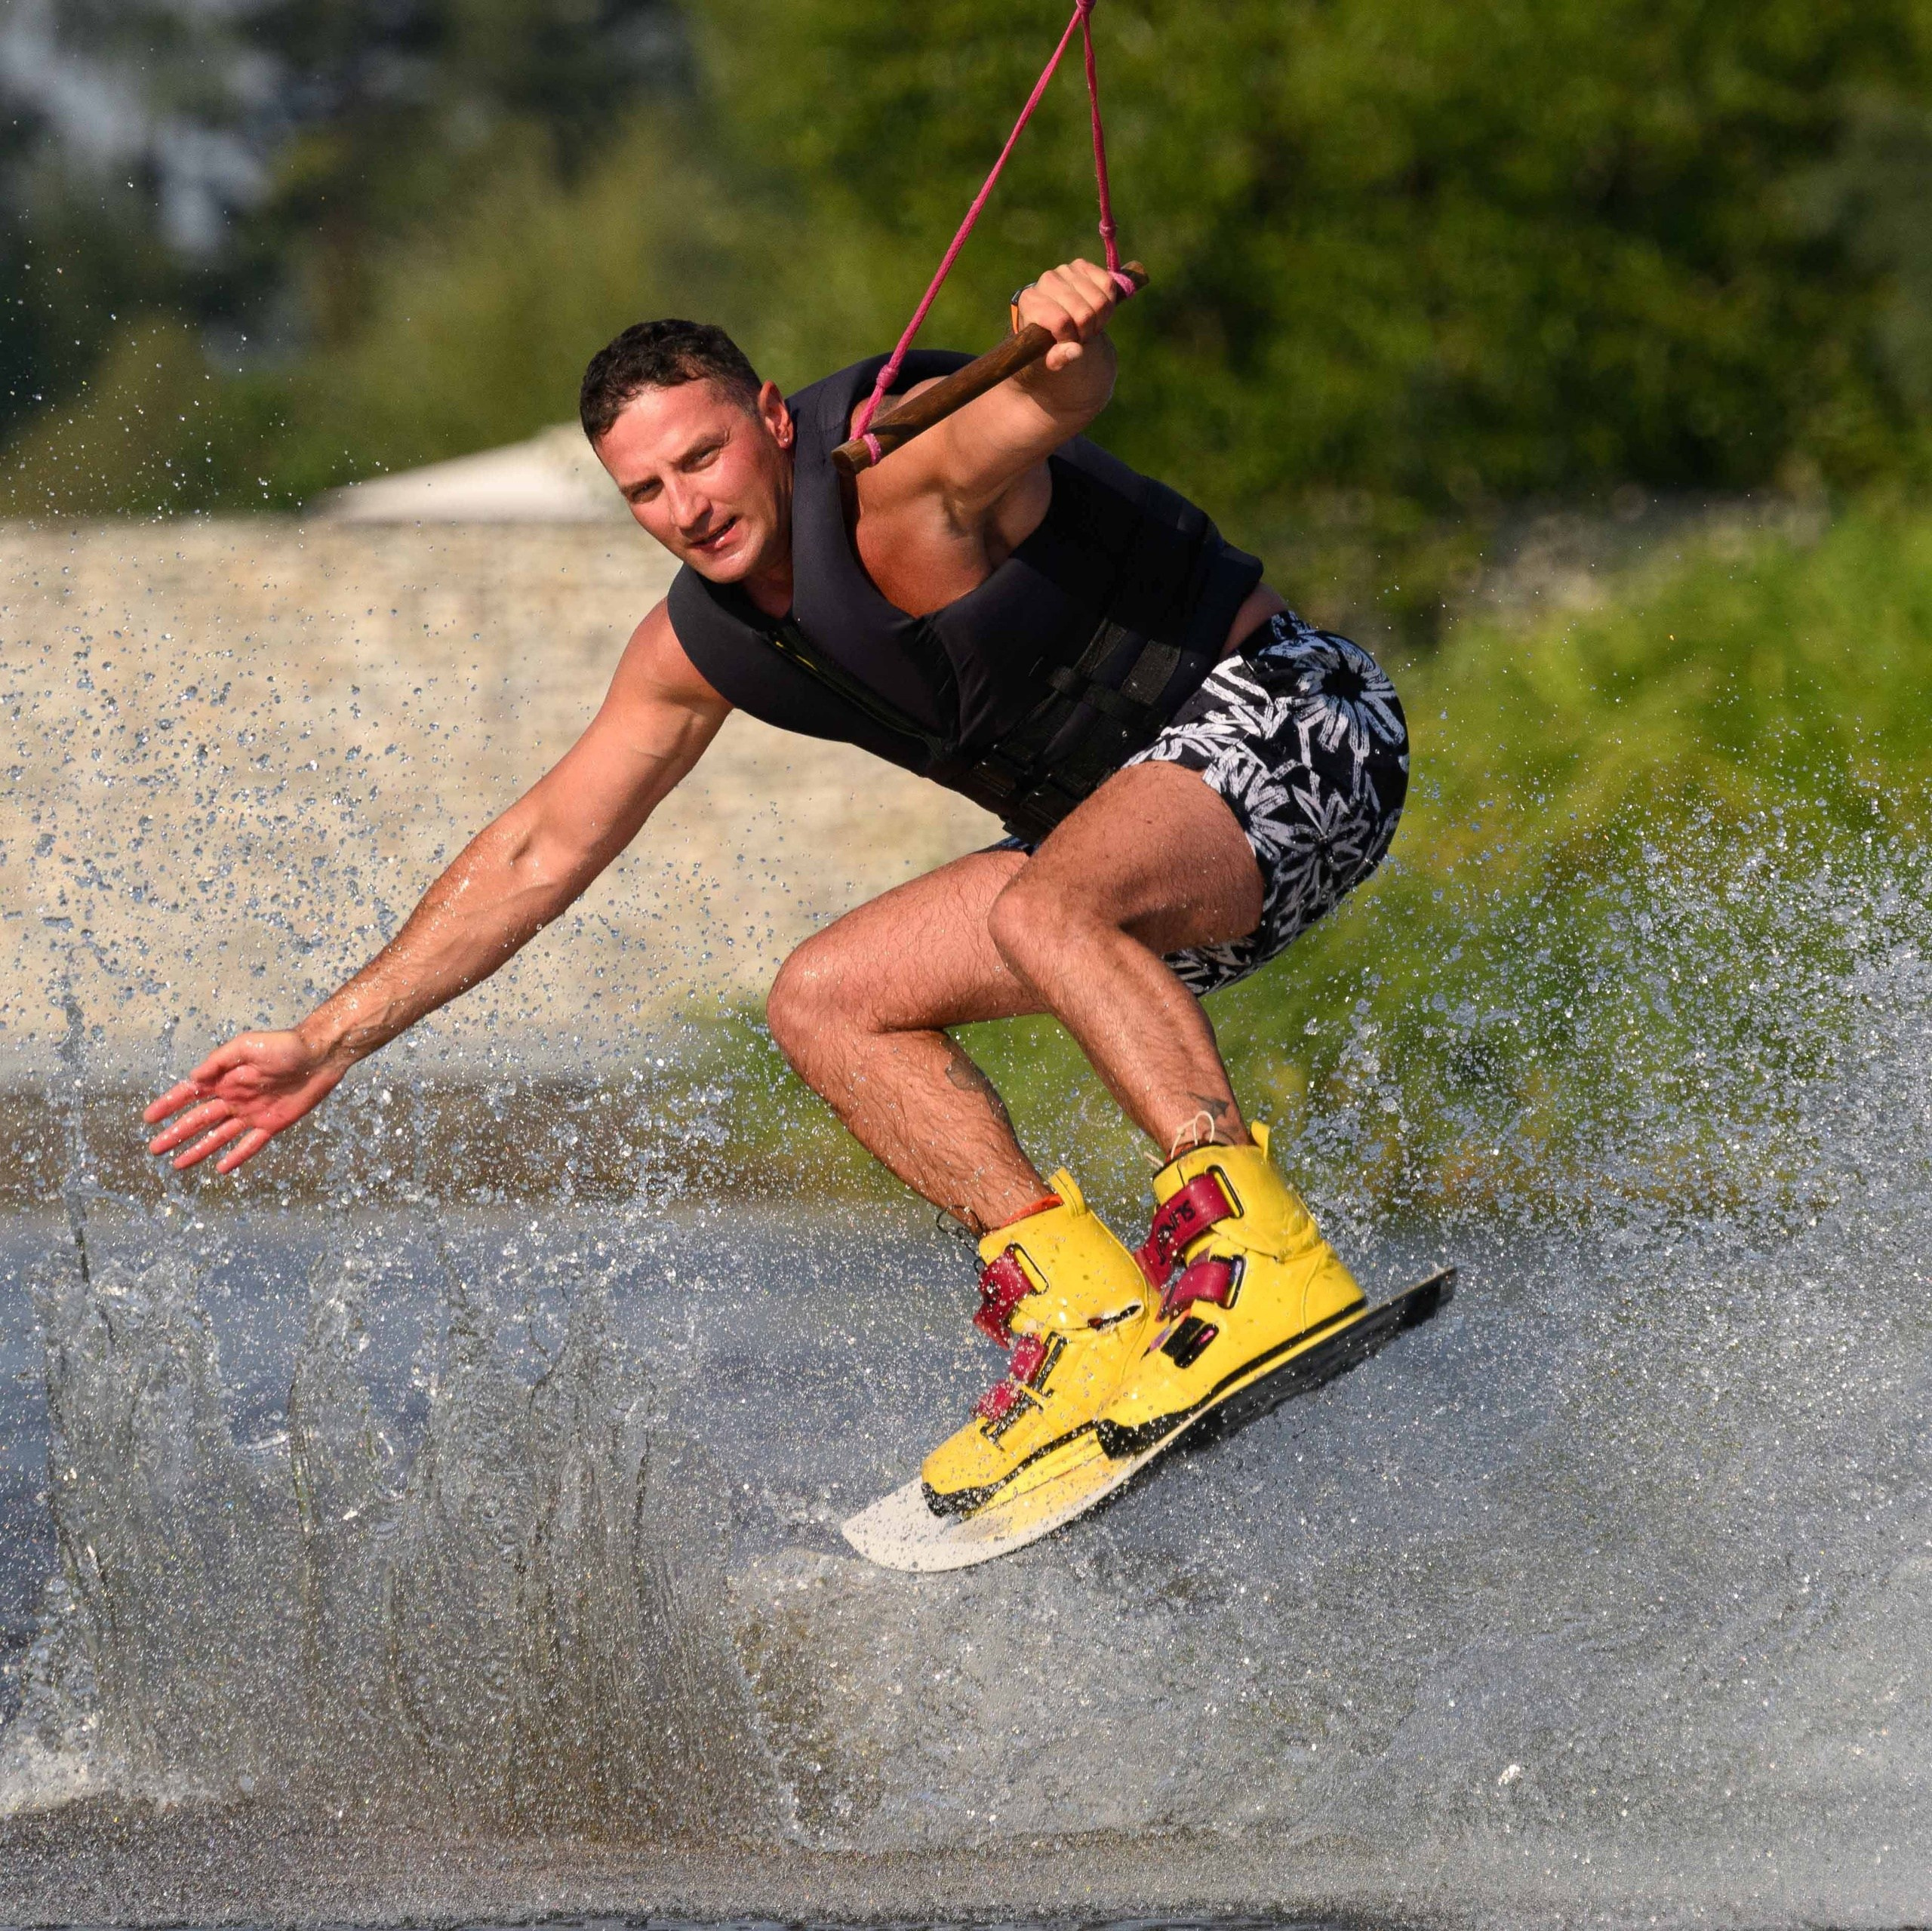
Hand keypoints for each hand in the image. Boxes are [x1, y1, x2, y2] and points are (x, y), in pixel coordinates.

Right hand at [143, 1029, 346, 1174]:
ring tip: (177, 1164)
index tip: (148, 1118)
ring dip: (198, 1149)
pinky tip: (222, 1169)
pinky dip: (236, 1157)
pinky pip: (250, 1145)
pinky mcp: (272, 1124)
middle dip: (175, 1134)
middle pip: (198, 1120)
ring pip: (218, 1136)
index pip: (189, 1094)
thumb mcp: (246, 1046)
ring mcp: (252, 1113)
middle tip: (154, 1148)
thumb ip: (219, 1061)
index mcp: (225, 1078)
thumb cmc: (284, 1046)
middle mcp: (234, 1098)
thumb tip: (194, 1077)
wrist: (320, 1056)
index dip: (168, 1105)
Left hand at [1014, 259, 1127, 373]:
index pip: (1062, 321)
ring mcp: (1065, 270)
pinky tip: (1096, 311)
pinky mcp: (1083, 265)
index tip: (1068, 344)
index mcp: (1030, 302)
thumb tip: (1076, 351)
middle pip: (1084, 314)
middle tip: (1080, 336)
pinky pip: (1108, 285)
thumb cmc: (1049, 344)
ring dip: (1099, 320)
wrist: (1054, 325)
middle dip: (1087, 332)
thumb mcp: (1049, 359)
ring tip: (1087, 325)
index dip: (1071, 338)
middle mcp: (1046, 280)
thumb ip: (1059, 358)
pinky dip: (1108, 304)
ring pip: (1100, 301)